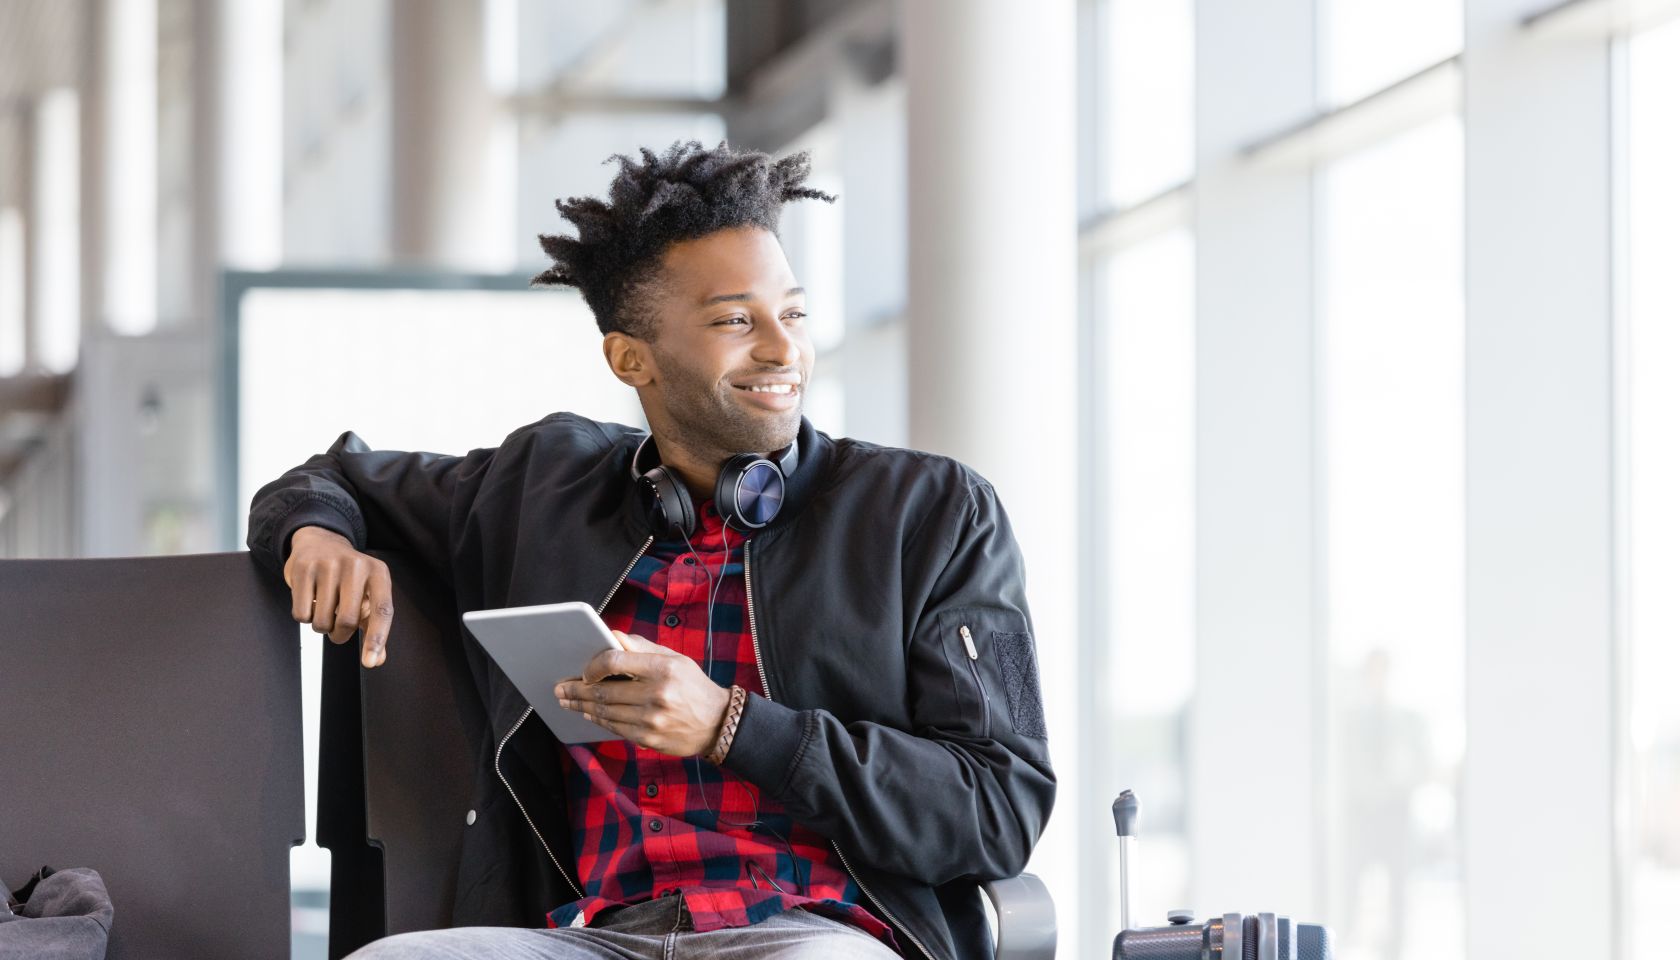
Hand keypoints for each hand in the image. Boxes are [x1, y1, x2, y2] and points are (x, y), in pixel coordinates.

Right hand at [282, 525, 393, 668]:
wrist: (320, 542)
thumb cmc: (349, 578)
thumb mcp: (368, 595)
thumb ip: (373, 626)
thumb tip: (377, 659)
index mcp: (378, 572)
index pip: (383, 610)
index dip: (377, 638)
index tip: (370, 663)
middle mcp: (355, 565)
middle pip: (347, 621)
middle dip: (340, 635)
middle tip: (338, 630)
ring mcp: (328, 565)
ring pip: (321, 621)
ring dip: (321, 626)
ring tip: (324, 608)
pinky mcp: (303, 568)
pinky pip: (300, 615)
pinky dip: (304, 617)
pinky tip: (310, 600)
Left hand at [555, 632, 731, 756]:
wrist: (717, 723)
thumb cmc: (693, 686)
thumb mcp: (674, 659)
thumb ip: (642, 647)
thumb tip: (611, 636)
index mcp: (663, 669)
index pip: (615, 662)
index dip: (593, 666)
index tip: (583, 670)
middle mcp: (656, 694)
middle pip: (604, 691)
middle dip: (577, 690)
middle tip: (561, 688)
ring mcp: (651, 719)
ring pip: (605, 712)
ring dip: (582, 706)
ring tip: (568, 701)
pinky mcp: (648, 738)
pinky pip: (614, 728)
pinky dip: (598, 719)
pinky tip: (588, 713)